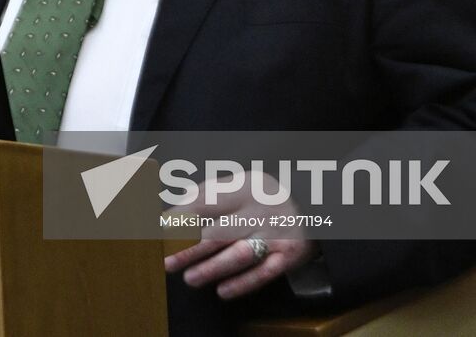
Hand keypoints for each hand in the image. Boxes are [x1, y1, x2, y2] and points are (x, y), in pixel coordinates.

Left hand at [162, 171, 319, 299]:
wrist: (317, 207)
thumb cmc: (265, 197)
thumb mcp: (240, 184)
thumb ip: (207, 193)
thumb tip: (173, 209)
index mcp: (245, 188)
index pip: (206, 203)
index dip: (180, 218)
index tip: (158, 230)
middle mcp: (260, 211)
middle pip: (218, 232)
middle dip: (188, 249)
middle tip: (167, 261)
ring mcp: (275, 234)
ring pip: (239, 255)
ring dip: (212, 268)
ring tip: (189, 278)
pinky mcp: (288, 256)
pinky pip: (263, 273)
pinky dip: (242, 283)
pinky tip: (222, 291)